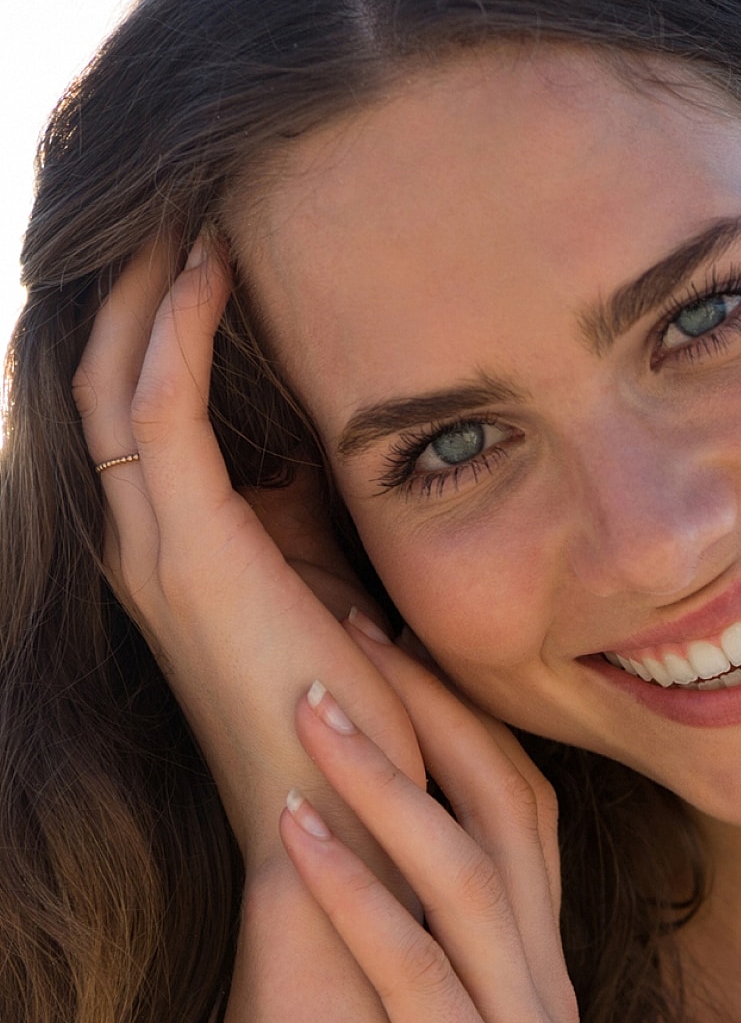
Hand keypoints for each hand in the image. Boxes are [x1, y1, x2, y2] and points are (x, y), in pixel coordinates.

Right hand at [72, 235, 420, 883]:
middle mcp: (142, 545)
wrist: (339, 826)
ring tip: (189, 204)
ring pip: (118, 379)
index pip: (140, 410)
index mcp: (176, 555)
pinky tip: (223, 266)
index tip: (210, 242)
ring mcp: (155, 550)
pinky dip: (183, 331)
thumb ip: (310, 528)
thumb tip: (332, 462)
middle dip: (138, 284)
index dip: (161, 323)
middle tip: (179, 196)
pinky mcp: (191, 555)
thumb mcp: (327, 597)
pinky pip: (163, 409)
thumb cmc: (351, 720)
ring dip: (151, 288)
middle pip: (106, 378)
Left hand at [279, 621, 642, 1022]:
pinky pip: (416, 973)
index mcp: (542, 958)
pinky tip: (296, 836)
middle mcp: (544, 974)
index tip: (393, 640)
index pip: (522, 802)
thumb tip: (399, 882)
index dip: (462, 713)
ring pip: (465, 869)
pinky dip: (356, 893)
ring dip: (386, 777)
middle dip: (431, 704)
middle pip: (505, 801)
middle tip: (352, 620)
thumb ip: (468, 965)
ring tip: (310, 701)